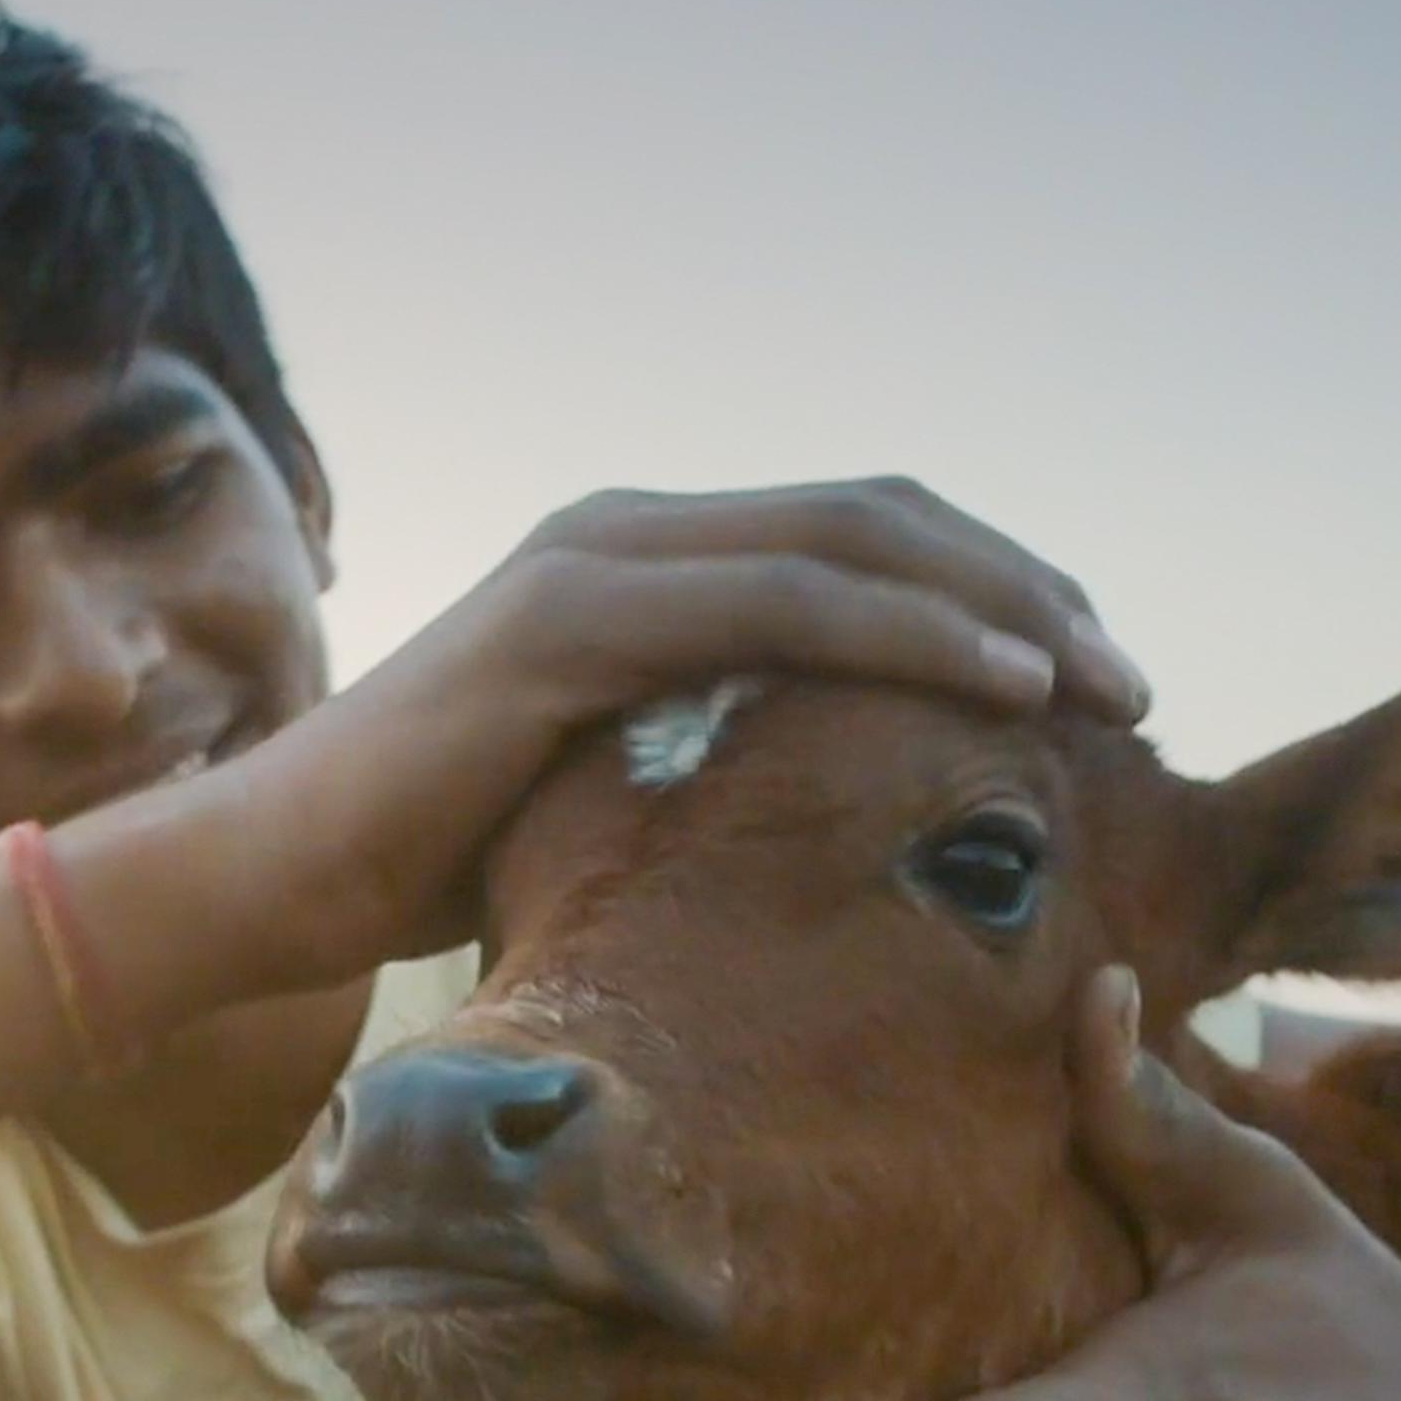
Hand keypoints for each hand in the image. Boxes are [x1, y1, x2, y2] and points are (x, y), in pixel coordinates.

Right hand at [226, 480, 1146, 990]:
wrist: (266, 881)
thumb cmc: (430, 866)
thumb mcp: (611, 799)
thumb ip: (711, 764)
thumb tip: (841, 828)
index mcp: (646, 563)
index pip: (860, 541)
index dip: (992, 593)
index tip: (1092, 684)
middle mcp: (630, 532)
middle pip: (882, 518)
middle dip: (1027, 591)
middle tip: (1134, 684)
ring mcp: (598, 563)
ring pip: (851, 543)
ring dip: (1003, 606)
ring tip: (1106, 684)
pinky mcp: (568, 620)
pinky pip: (781, 602)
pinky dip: (911, 633)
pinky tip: (1006, 687)